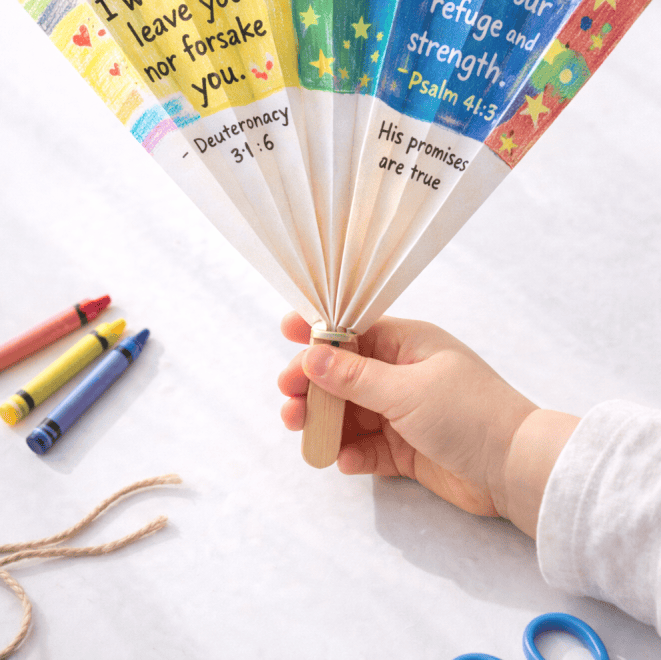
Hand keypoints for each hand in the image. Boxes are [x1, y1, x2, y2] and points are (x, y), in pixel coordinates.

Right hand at [278, 312, 578, 536]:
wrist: (516, 470)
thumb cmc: (466, 413)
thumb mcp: (406, 390)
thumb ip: (354, 377)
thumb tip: (310, 354)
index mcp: (408, 344)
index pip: (354, 331)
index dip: (319, 333)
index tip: (285, 332)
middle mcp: (402, 373)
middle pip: (345, 374)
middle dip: (314, 385)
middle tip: (287, 401)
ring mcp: (404, 412)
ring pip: (352, 412)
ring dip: (326, 422)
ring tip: (303, 435)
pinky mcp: (407, 449)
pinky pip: (368, 447)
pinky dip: (353, 453)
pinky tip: (343, 460)